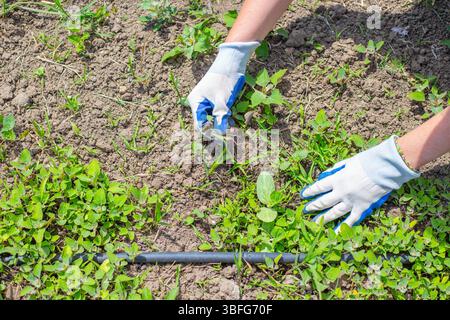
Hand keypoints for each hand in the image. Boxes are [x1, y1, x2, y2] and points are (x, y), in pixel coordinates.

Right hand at [188, 41, 258, 132]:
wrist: (232, 62)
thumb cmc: (225, 79)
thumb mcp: (223, 101)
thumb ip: (220, 117)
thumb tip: (219, 134)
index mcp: (195, 102)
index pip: (199, 125)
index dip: (208, 134)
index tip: (219, 143)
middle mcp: (199, 103)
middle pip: (205, 123)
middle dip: (216, 132)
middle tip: (228, 140)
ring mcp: (207, 102)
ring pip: (213, 120)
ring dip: (222, 126)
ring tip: (233, 133)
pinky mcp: (215, 101)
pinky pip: (218, 114)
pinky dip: (225, 119)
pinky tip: (233, 125)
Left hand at [300, 136, 419, 231]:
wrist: (384, 169)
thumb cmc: (367, 162)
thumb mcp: (348, 162)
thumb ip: (337, 168)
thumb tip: (327, 174)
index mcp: (336, 179)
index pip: (319, 187)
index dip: (310, 191)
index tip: (303, 195)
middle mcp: (341, 192)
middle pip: (323, 202)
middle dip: (313, 206)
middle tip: (306, 210)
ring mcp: (351, 202)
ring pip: (334, 213)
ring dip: (323, 218)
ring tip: (314, 222)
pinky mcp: (361, 208)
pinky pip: (350, 220)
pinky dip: (342, 228)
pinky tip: (334, 234)